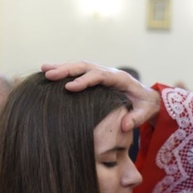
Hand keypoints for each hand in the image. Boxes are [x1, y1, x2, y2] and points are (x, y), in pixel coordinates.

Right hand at [41, 61, 160, 129]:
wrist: (148, 98)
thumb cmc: (146, 106)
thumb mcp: (145, 113)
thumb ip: (136, 119)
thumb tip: (124, 125)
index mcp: (120, 79)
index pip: (100, 76)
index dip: (85, 81)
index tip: (69, 88)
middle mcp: (109, 72)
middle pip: (86, 66)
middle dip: (67, 70)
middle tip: (49, 74)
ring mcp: (102, 72)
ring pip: (80, 66)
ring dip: (62, 67)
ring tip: (44, 70)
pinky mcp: (97, 77)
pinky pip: (80, 72)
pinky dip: (66, 72)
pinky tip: (50, 74)